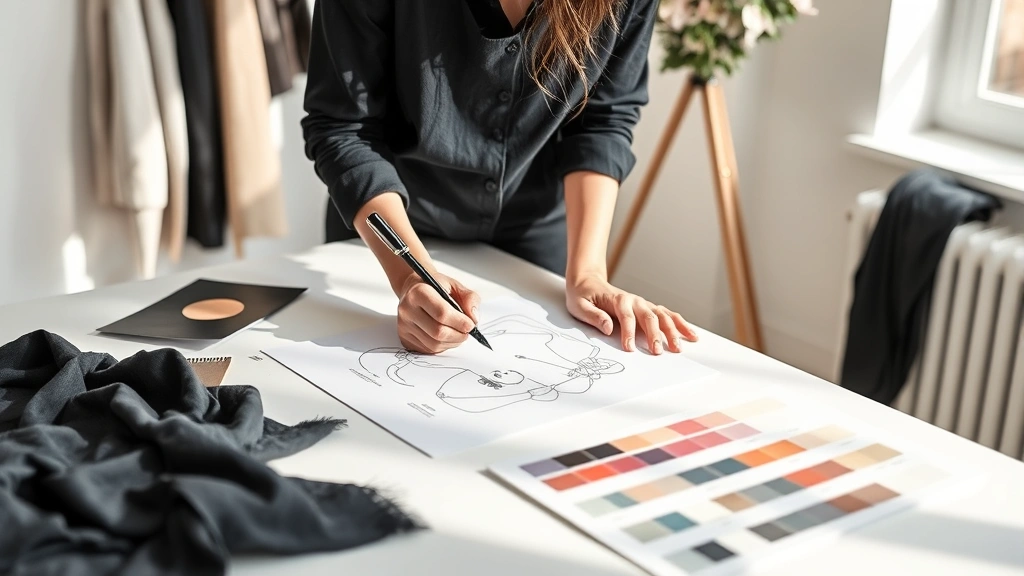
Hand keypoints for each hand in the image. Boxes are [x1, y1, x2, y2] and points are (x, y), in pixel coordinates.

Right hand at [397, 272, 480, 353]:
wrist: (413, 289)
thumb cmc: (435, 288)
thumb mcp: (455, 285)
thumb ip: (469, 298)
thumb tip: (473, 318)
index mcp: (418, 292)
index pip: (442, 313)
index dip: (460, 322)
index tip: (471, 324)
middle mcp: (407, 310)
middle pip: (438, 332)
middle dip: (458, 335)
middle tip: (467, 331)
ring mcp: (403, 326)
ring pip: (434, 344)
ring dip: (452, 342)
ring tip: (458, 334)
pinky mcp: (404, 338)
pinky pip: (428, 350)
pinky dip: (442, 346)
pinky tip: (446, 337)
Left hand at [566, 273, 697, 353]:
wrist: (588, 282)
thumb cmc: (582, 295)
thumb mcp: (579, 305)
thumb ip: (593, 316)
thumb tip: (608, 326)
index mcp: (618, 299)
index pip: (626, 317)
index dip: (629, 333)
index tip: (630, 348)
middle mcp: (634, 300)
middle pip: (649, 317)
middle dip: (654, 335)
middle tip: (657, 352)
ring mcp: (643, 304)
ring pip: (663, 316)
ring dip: (672, 331)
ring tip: (679, 347)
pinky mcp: (648, 308)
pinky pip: (668, 315)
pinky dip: (680, 324)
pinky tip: (691, 335)